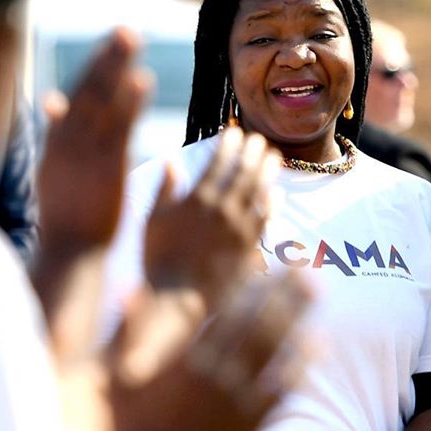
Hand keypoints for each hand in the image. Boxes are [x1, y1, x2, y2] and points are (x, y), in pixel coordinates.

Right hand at [37, 28, 149, 251]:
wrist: (68, 256)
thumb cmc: (67, 219)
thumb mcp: (55, 171)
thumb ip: (55, 133)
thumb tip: (51, 99)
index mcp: (58, 144)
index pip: (77, 98)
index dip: (95, 69)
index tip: (112, 42)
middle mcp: (67, 143)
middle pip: (87, 92)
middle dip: (106, 59)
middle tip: (126, 29)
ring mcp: (84, 154)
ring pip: (100, 102)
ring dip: (115, 68)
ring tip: (132, 37)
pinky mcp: (103, 169)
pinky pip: (117, 130)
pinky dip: (127, 103)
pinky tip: (142, 79)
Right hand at [107, 270, 310, 430]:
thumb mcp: (116, 381)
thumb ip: (126, 333)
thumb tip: (127, 287)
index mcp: (184, 362)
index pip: (220, 312)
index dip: (246, 282)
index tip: (263, 257)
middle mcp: (215, 378)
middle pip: (258, 325)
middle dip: (284, 292)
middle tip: (306, 266)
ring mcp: (236, 402)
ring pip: (276, 351)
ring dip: (299, 317)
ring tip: (318, 291)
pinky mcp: (250, 426)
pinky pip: (282, 389)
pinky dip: (299, 363)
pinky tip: (317, 344)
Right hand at [145, 126, 277, 306]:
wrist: (175, 298)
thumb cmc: (157, 259)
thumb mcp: (153, 220)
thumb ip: (166, 190)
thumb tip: (173, 161)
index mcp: (197, 199)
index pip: (219, 162)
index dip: (229, 145)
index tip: (235, 132)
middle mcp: (221, 210)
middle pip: (244, 172)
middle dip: (253, 152)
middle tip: (260, 140)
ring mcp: (238, 229)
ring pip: (259, 192)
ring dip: (267, 171)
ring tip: (273, 157)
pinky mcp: (248, 249)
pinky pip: (265, 220)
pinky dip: (272, 204)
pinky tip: (276, 194)